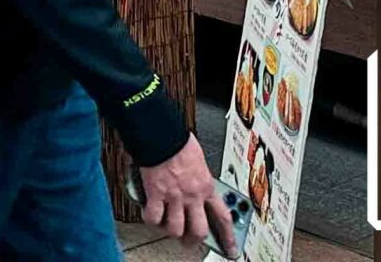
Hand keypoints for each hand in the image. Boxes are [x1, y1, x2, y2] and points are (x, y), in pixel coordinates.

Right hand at [138, 137, 234, 255]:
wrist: (161, 133)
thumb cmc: (178, 140)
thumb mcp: (199, 160)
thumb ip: (199, 176)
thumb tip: (197, 182)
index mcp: (206, 186)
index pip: (223, 217)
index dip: (228, 237)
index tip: (230, 248)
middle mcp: (192, 195)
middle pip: (198, 230)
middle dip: (193, 240)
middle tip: (189, 240)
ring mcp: (174, 196)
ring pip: (175, 229)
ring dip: (171, 231)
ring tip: (166, 226)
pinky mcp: (155, 194)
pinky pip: (153, 217)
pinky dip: (150, 219)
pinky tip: (149, 214)